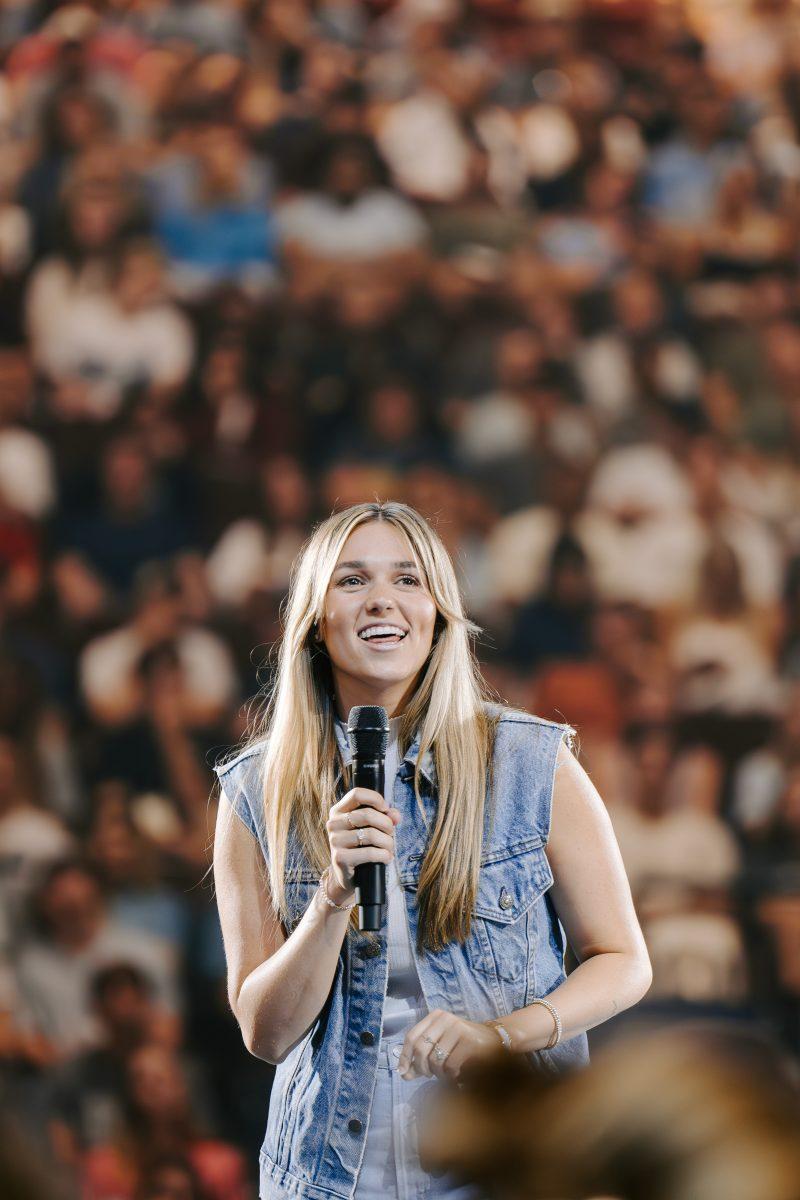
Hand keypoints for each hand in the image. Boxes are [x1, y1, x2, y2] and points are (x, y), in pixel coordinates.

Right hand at [325, 786, 400, 902]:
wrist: (348, 875)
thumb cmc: (362, 846)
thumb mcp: (372, 827)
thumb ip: (386, 817)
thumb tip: (395, 815)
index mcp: (339, 811)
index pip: (357, 794)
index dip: (375, 798)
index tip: (386, 809)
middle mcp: (333, 824)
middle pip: (367, 814)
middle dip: (386, 824)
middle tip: (391, 833)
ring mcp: (335, 841)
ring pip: (371, 834)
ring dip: (387, 842)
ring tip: (389, 848)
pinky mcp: (340, 858)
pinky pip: (369, 852)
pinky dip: (384, 855)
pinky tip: (386, 858)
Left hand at [398, 1010, 504, 1082]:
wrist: (495, 1041)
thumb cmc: (463, 1046)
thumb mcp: (441, 1047)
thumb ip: (423, 1059)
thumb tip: (404, 1074)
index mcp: (435, 1017)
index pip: (412, 1036)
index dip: (404, 1056)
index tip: (403, 1073)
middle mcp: (445, 1019)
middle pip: (421, 1048)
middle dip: (421, 1068)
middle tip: (428, 1076)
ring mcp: (458, 1028)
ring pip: (436, 1060)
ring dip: (438, 1074)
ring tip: (444, 1075)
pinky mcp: (470, 1042)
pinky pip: (451, 1066)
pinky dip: (450, 1076)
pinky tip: (455, 1077)